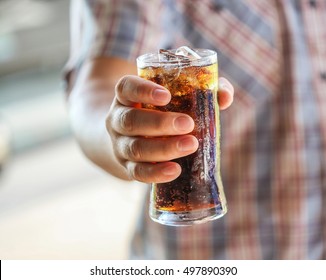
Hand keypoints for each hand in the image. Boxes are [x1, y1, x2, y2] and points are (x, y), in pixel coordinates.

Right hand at [106, 75, 233, 182]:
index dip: (142, 90)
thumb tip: (225, 96)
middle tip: (188, 124)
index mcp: (125, 97)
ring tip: (190, 145)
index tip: (166, 95)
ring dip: (163, 149)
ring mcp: (120, 145)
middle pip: (131, 121)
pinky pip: (138, 173)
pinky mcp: (127, 167)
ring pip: (135, 148)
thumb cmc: (157, 112)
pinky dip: (156, 173)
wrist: (130, 137)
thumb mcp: (169, 97)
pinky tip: (174, 170)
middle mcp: (117, 120)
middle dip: (159, 124)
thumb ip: (200, 91)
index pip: (126, 88)